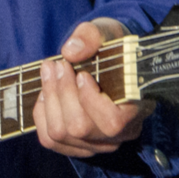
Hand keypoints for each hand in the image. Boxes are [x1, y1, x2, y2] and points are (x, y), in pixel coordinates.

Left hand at [34, 18, 149, 157]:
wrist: (108, 61)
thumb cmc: (110, 48)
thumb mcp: (106, 31)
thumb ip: (92, 36)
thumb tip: (71, 51)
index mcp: (137, 109)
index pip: (112, 122)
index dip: (90, 100)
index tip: (82, 74)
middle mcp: (120, 134)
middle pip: (80, 128)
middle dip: (61, 93)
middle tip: (56, 65)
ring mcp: (98, 144)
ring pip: (61, 134)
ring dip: (49, 100)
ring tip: (49, 73)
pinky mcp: (77, 146)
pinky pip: (50, 139)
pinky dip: (42, 115)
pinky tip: (46, 94)